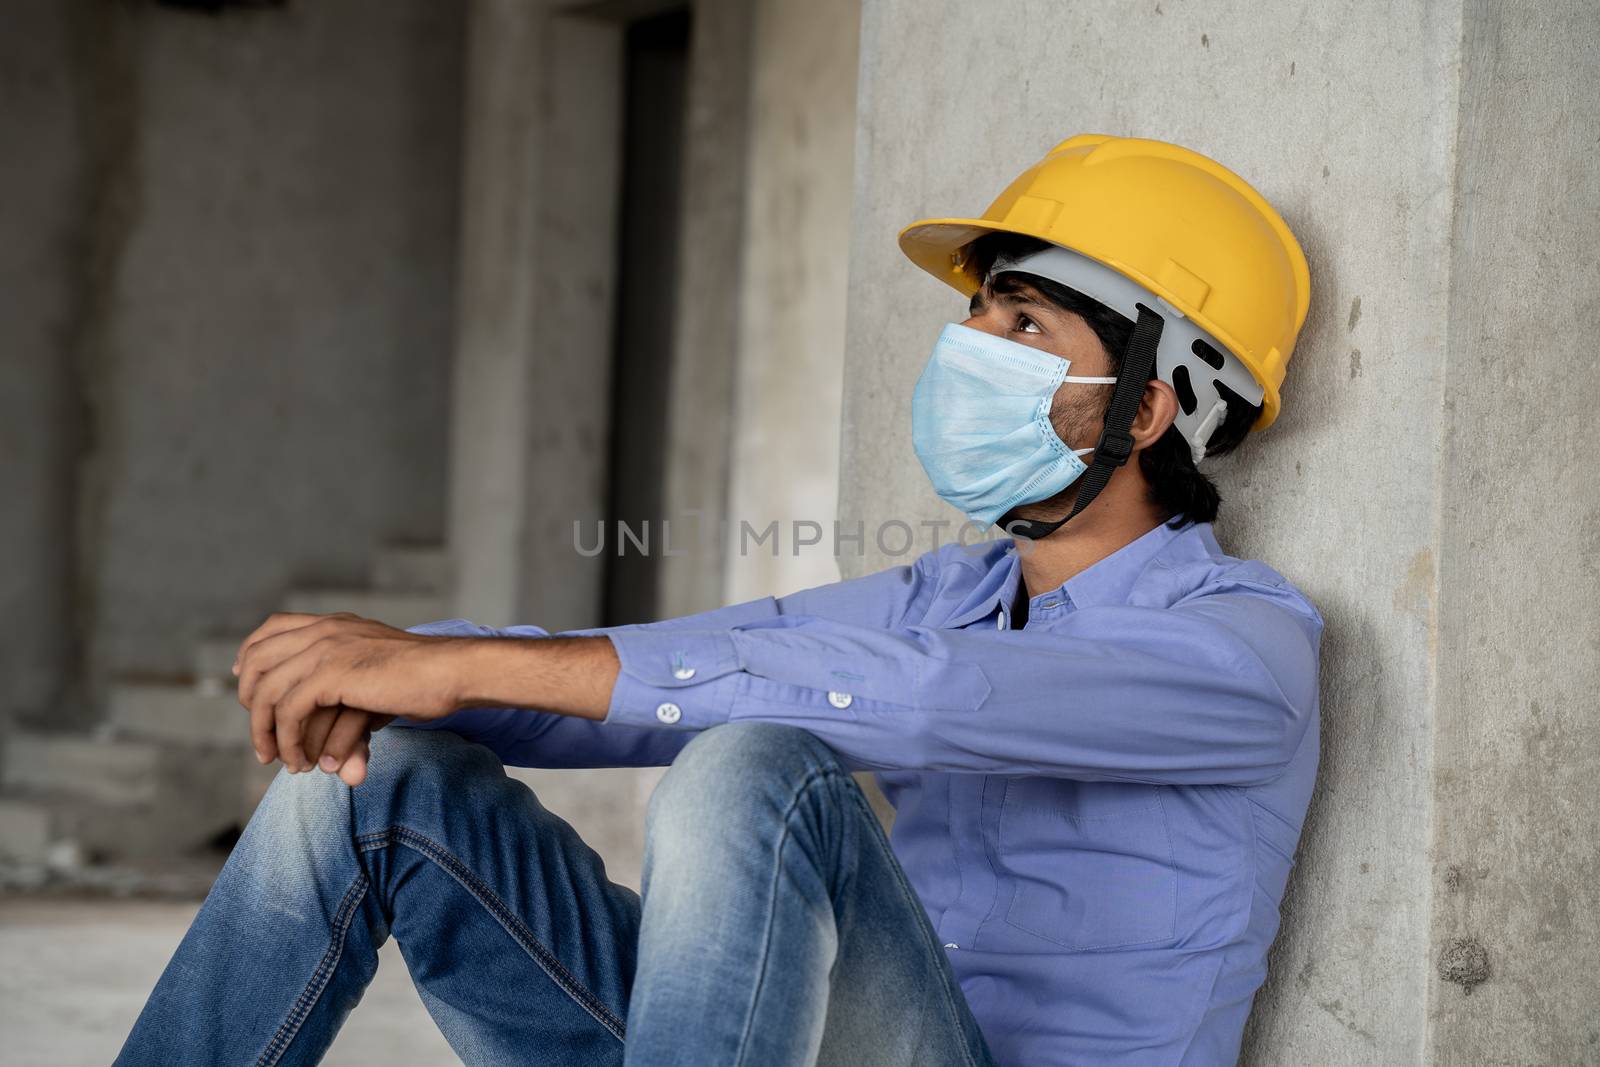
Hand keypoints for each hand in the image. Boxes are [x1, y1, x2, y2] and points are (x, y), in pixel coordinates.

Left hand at [234, 612, 463, 777]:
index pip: (272, 629)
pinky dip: (288, 741)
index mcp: (335, 623)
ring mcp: (326, 648)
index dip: (250, 659)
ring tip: (280, 760)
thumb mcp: (377, 672)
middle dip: (250, 703)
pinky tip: (302, 760)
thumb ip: (347, 689)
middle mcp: (324, 630)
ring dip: (266, 733)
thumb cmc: (425, 678)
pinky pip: (288, 711)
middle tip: (264, 740)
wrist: (452, 671)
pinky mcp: (332, 674)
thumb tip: (332, 723)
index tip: (248, 692)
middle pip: (257, 659)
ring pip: (266, 691)